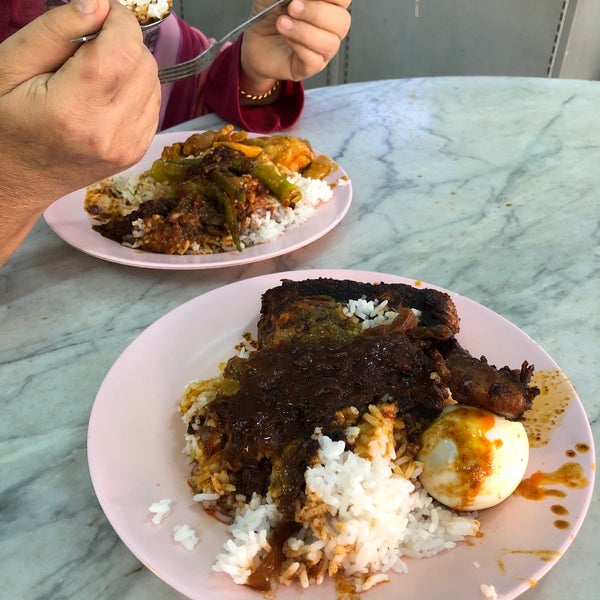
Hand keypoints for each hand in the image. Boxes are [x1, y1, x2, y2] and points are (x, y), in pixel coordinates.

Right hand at [0, 0, 160, 265]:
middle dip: (124, 41)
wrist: (15, 178)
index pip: (124, 50)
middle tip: (90, 44)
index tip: (102, 12)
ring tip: (94, 73)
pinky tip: (106, 94)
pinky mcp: (136, 152)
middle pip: (144, 64)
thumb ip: (56, 31)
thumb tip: (98, 4)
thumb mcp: (11, 65)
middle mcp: (109, 132)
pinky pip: (153, 105)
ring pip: (153, 83)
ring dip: (132, 65)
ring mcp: (128, 147)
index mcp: (74, 110)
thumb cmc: (4, 121)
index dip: (120, 20)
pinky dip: (136, 89)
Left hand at [240, 0, 351, 95]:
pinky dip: (298, 46)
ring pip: (329, 43)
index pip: (343, 0)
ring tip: (283, 23)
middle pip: (342, 21)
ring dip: (304, 31)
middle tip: (293, 7)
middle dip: (316, 12)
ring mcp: (322, 50)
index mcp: (327, 6)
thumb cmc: (269, 16)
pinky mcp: (310, 67)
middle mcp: (329, 29)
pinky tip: (285, 37)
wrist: (254, 41)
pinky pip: (314, 59)